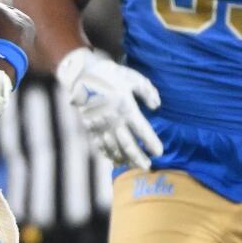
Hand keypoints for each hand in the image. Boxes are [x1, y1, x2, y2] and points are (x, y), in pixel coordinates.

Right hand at [56, 47, 162, 168]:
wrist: (82, 75)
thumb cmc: (111, 75)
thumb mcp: (134, 78)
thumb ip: (148, 92)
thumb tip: (156, 107)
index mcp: (126, 108)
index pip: (142, 131)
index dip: (151, 143)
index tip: (159, 152)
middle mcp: (113, 120)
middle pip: (127, 144)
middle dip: (138, 157)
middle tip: (147, 167)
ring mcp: (100, 125)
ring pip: (112, 147)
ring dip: (124, 158)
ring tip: (133, 165)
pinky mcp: (89, 126)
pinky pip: (99, 144)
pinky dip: (107, 154)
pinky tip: (115, 160)